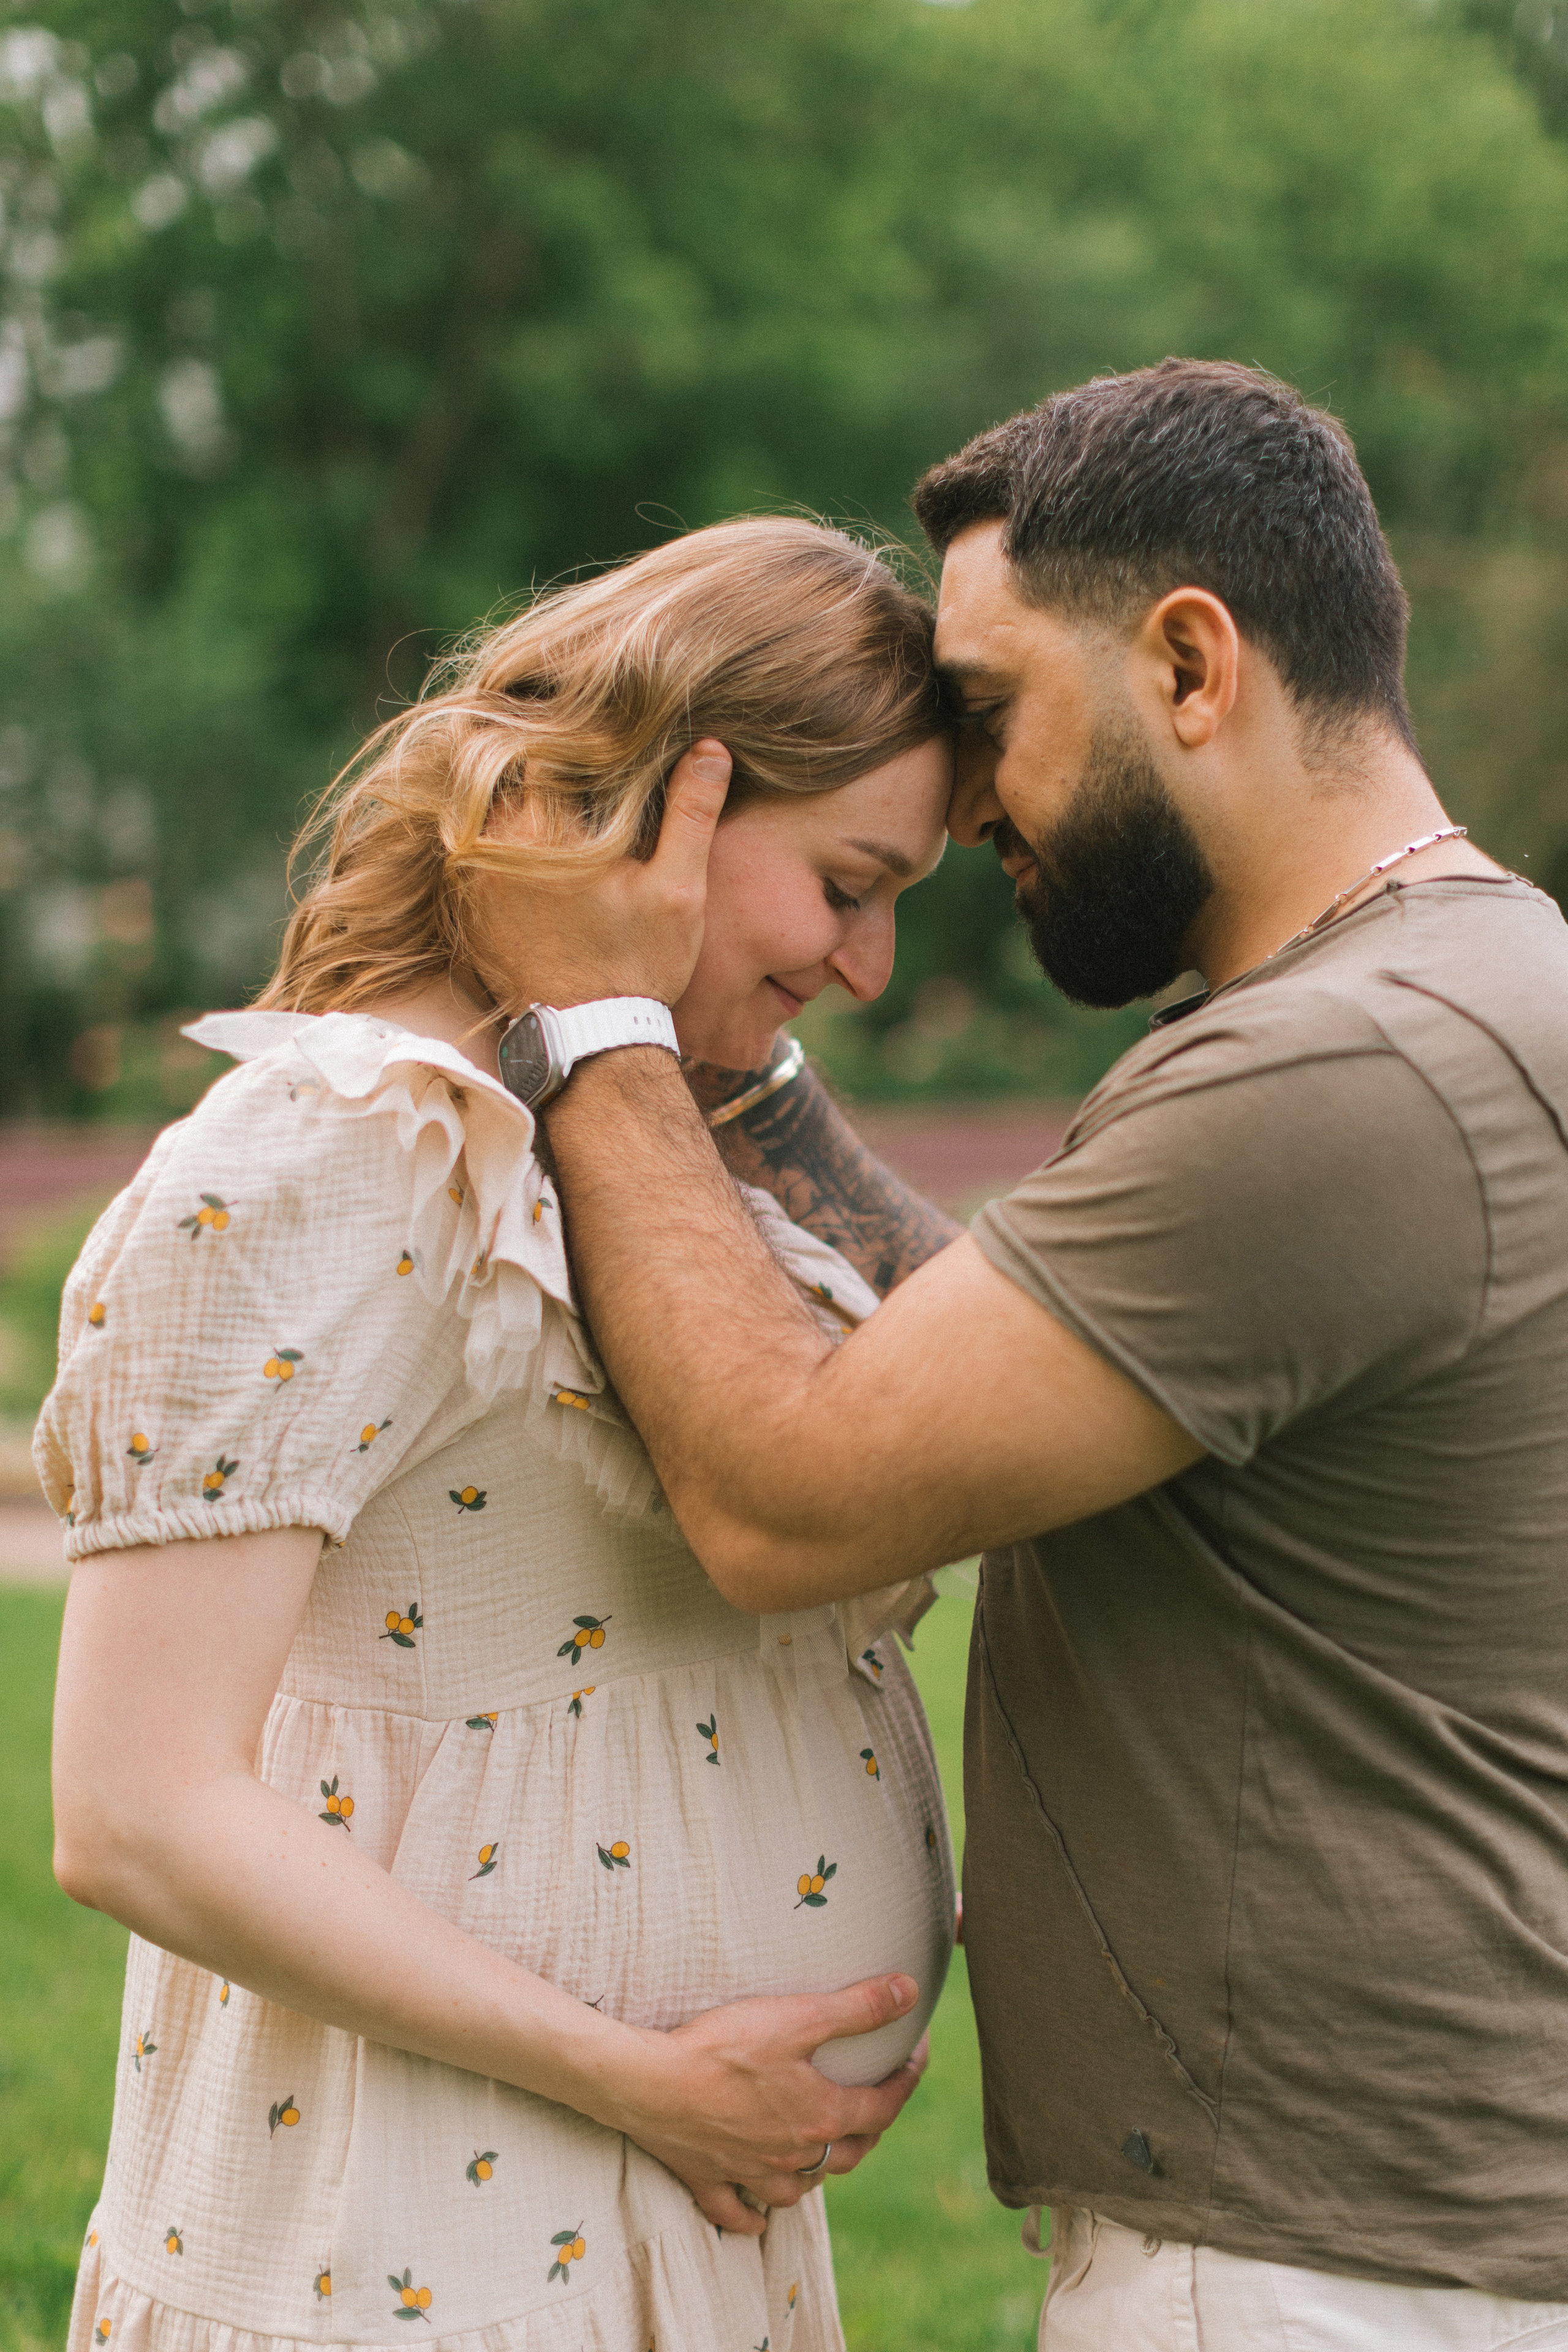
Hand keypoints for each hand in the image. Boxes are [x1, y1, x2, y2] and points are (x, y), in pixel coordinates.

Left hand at [467, 740, 732, 1014]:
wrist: (589, 1039)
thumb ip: (691, 813)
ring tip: (564, 804)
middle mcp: (493, 848)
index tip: (596, 737)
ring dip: (518, 804)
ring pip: (488, 814)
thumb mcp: (678, 888)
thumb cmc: (639, 965)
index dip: (571, 735)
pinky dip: (502, 845)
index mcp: (543, 829)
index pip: (540, 745)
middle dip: (539, 763)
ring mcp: (473, 880)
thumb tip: (711, 747)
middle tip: (578, 760)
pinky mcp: (468, 907)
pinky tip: (541, 855)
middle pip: (506, 774)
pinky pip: (477, 854)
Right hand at [610, 1972, 924, 2232]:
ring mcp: (750, 2173)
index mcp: (821, 2117)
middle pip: (849, 2152)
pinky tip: (760, 2217)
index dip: (906, 2081)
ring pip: (800, 2187)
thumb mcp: (798, 2016)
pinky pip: (739, 2213)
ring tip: (824, 2150)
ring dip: (818, 2172)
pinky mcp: (709, 2179)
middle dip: (871, 2127)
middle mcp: (793, 2155)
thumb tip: (910, 1992)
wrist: (650, 2082)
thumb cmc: (724, 2046)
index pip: (883, 2107)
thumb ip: (857, 2008)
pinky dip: (753, 2217)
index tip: (916, 2058)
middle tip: (876, 2100)